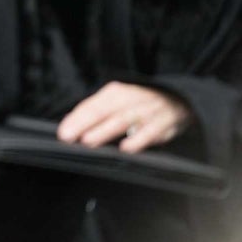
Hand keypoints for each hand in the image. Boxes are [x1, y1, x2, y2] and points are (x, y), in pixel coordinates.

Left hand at [57, 81, 191, 153]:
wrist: (179, 98)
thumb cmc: (140, 102)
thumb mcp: (119, 100)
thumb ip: (96, 111)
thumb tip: (71, 123)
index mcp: (115, 92)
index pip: (91, 105)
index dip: (76, 119)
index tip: (63, 132)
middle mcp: (129, 99)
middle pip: (102, 111)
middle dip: (84, 124)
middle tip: (69, 136)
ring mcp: (146, 111)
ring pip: (122, 120)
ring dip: (104, 131)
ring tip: (88, 141)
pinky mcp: (163, 124)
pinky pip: (150, 132)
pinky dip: (138, 140)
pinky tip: (126, 148)